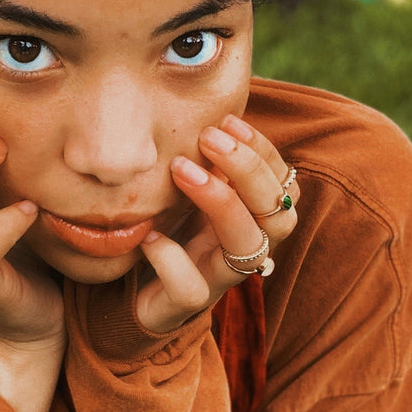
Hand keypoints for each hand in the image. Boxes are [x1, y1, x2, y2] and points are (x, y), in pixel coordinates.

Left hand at [135, 113, 299, 335]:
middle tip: (208, 137)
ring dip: (220, 202)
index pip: (284, 186)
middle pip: (280, 216)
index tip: (228, 121)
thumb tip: (201, 105)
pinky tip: (150, 235)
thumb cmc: (166, 231)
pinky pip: (192, 290)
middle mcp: (243, 251)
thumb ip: (204, 158)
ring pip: (246, 248)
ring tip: (180, 168)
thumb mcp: (187, 189)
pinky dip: (172, 258)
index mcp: (251, 220)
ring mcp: (216, 279)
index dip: (264, 153)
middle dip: (248, 170)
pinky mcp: (181, 307)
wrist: (127, 297)